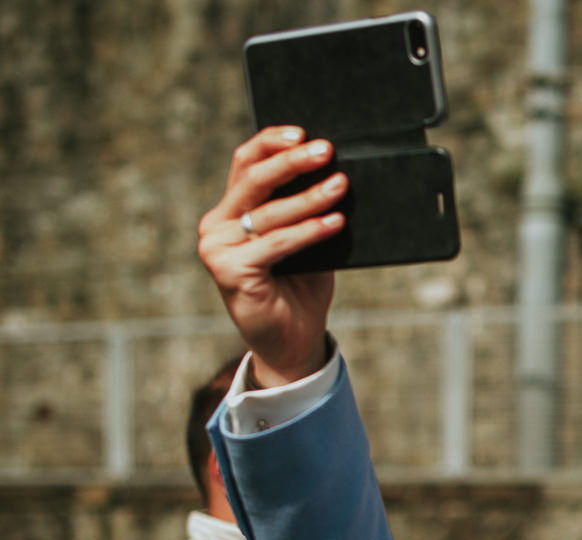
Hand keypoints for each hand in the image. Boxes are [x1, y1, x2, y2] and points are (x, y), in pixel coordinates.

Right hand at [197, 126, 346, 385]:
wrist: (292, 342)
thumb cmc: (301, 290)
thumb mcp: (306, 243)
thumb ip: (307, 211)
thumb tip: (335, 174)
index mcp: (231, 212)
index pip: (246, 164)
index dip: (271, 143)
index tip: (302, 132)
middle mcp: (217, 225)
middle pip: (253, 180)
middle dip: (292, 162)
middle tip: (326, 151)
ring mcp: (218, 248)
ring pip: (269, 212)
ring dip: (309, 197)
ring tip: (341, 186)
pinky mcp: (228, 271)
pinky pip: (276, 243)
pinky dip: (308, 232)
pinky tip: (334, 223)